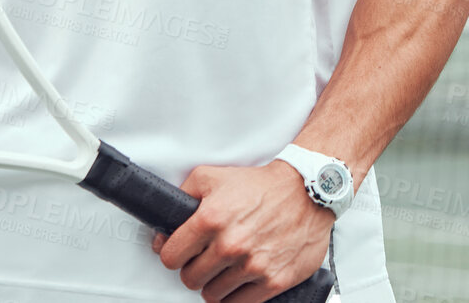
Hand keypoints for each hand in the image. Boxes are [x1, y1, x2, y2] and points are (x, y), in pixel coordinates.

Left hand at [152, 161, 332, 302]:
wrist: (305, 192)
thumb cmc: (260, 186)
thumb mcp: (211, 177)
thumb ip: (182, 198)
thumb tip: (163, 232)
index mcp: (210, 218)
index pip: (171, 256)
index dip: (172, 254)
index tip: (178, 253)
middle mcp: (230, 244)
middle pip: (190, 279)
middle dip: (193, 269)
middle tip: (203, 260)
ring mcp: (252, 265)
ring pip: (212, 295)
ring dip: (214, 284)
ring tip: (223, 269)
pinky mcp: (273, 281)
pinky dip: (235, 297)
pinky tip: (237, 282)